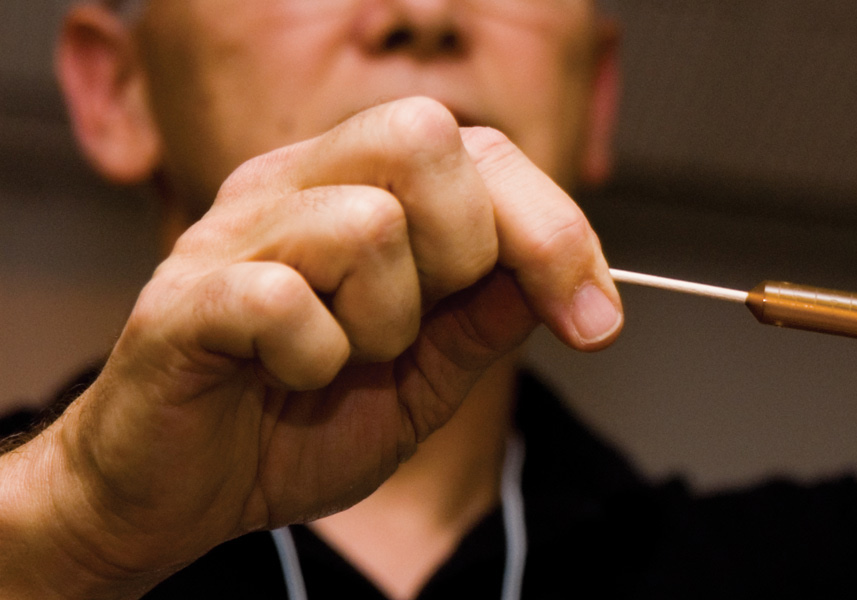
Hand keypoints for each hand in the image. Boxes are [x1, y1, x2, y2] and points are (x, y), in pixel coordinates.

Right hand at [1, 97, 621, 593]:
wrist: (176, 498)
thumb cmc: (290, 424)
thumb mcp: (425, 378)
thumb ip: (487, 321)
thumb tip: (569, 279)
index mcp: (356, 189)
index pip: (481, 149)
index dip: (556, 229)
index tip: (595, 321)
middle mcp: (292, 187)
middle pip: (424, 137)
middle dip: (466, 250)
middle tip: (420, 330)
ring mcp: (231, 235)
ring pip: (365, 223)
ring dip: (384, 323)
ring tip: (343, 362)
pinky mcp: (184, 300)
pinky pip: (286, 299)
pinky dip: (315, 361)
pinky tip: (290, 380)